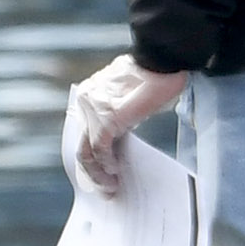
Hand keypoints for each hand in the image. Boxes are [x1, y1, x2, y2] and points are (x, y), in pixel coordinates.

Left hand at [68, 55, 187, 196]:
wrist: (164, 58)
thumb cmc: (158, 73)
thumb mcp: (134, 93)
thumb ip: (123, 108)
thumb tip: (127, 127)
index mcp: (90, 94)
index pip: (84, 131)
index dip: (91, 154)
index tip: (101, 170)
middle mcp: (85, 102)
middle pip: (80, 144)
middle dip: (91, 170)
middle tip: (103, 187)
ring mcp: (93, 111)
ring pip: (86, 152)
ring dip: (97, 173)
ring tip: (110, 187)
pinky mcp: (107, 119)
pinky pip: (100, 150)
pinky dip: (106, 165)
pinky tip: (116, 174)